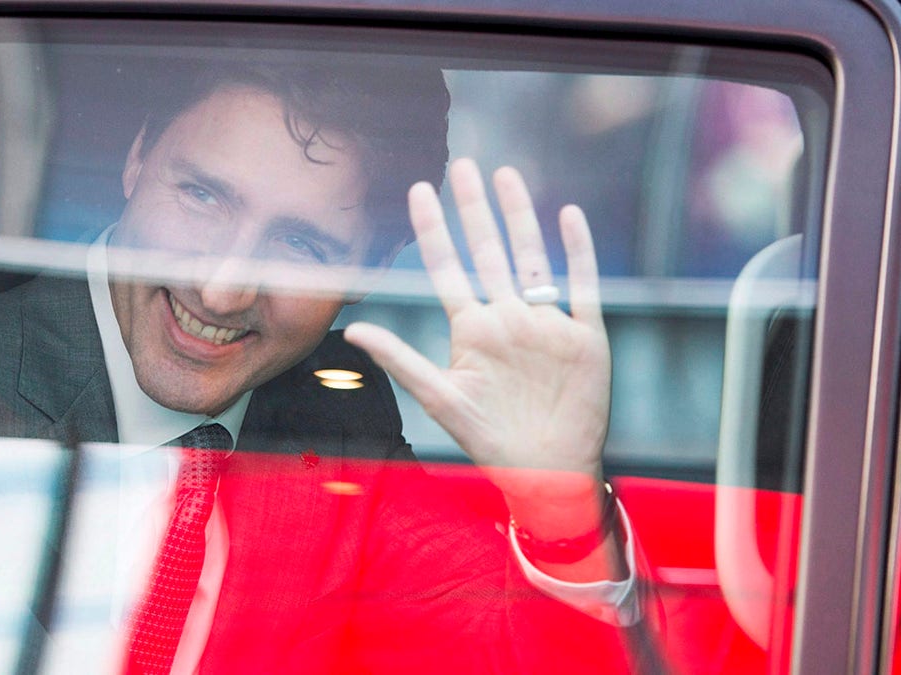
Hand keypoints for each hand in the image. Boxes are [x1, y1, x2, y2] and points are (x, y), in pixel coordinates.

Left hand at [344, 159, 611, 509]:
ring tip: (505, 176)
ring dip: (520, 217)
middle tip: (462, 165)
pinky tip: (567, 214)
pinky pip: (582, 283)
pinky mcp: (584, 335)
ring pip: (532, 256)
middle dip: (474, 208)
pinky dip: (577, 250)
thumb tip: (353, 330)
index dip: (433, 228)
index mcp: (472, 330)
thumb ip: (401, 359)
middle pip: (488, 251)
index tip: (417, 189)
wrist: (549, 472)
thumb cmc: (491, 441)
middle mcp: (508, 318)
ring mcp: (546, 324)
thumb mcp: (441, 398)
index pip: (447, 267)